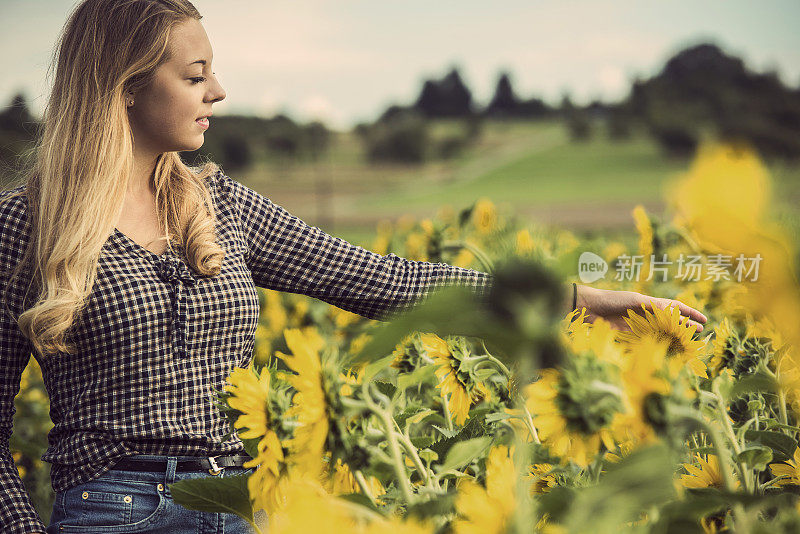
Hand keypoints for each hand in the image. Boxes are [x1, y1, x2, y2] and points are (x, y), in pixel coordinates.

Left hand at [574, 285, 707, 332]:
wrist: (589, 308)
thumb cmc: (612, 300)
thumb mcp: (634, 301)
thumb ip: (653, 307)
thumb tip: (674, 312)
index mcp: (650, 302)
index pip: (674, 307)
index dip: (689, 312)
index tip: (704, 319)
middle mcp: (646, 313)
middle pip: (670, 320)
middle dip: (685, 326)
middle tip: (699, 333)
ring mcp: (639, 325)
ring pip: (661, 332)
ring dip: (674, 337)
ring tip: (687, 343)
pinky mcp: (629, 335)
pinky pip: (647, 340)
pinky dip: (657, 345)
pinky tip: (666, 350)